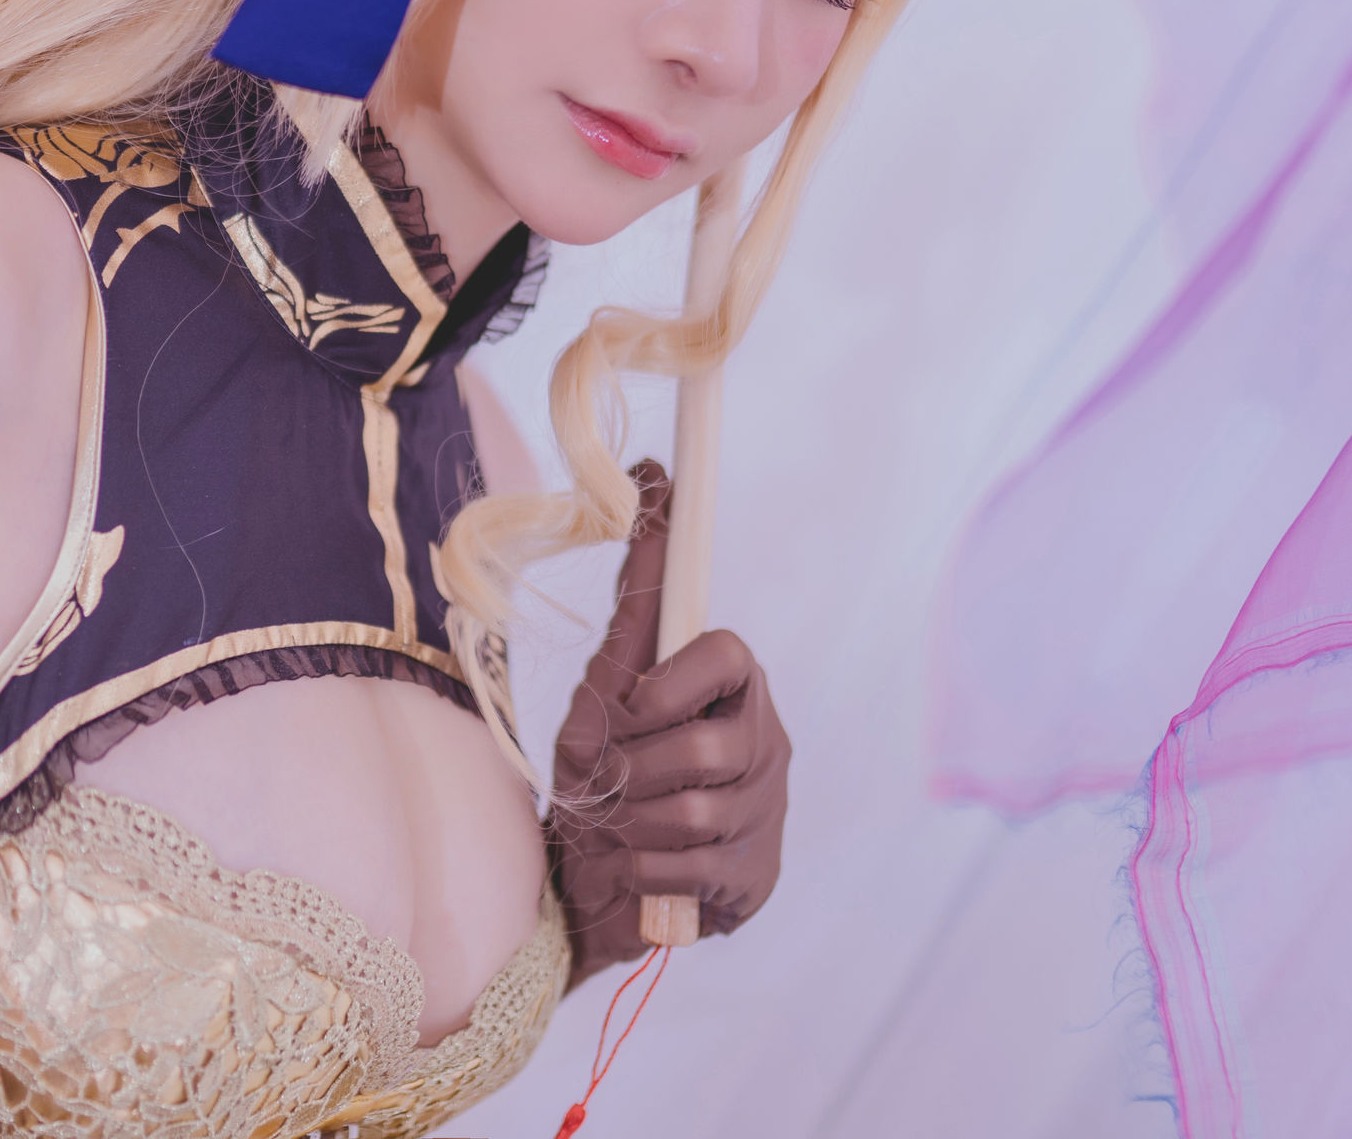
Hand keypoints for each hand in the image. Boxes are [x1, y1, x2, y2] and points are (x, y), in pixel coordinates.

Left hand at [546, 460, 790, 984]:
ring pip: (697, 811)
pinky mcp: (753, 879)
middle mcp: (762, 742)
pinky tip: (634, 867)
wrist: (585, 881)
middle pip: (707, 745)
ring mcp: (765, 814)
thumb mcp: (603, 687)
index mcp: (731, 689)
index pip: (727, 653)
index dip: (671, 683)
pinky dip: (639, 869)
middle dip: (634, 768)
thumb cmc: (598, 773)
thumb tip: (647, 471)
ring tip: (617, 826)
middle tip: (608, 779)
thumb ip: (637, 601)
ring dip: (630, 823)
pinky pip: (689, 869)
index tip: (627, 707)